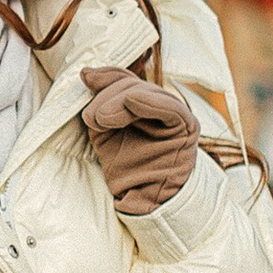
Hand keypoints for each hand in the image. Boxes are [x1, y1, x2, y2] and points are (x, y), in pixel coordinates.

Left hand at [80, 65, 199, 215]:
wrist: (144, 199)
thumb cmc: (126, 167)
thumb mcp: (105, 132)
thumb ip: (99, 105)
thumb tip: (87, 73)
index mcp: (143, 104)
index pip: (126, 79)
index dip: (105, 75)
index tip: (85, 77)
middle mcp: (162, 105)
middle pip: (133, 84)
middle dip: (107, 95)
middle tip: (91, 117)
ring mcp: (177, 115)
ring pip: (147, 92)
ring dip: (118, 100)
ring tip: (101, 121)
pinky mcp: (187, 127)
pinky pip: (170, 107)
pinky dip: (147, 100)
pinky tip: (130, 101)